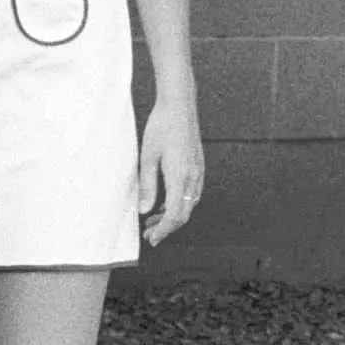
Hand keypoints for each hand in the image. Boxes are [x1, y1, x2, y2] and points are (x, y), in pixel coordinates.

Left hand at [137, 98, 205, 246]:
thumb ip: (147, 186)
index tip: (152, 238)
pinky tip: (165, 203)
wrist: (179, 106)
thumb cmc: (161, 127)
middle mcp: (193, 177)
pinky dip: (179, 203)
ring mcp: (198, 171)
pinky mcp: (198, 166)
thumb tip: (145, 210)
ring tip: (152, 220)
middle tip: (149, 235)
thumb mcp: (147, 157)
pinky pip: (191, 193)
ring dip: (172, 216)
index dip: (164, 230)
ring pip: (189, 204)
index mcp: (180, 176)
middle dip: (167, 227)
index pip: (176, 215)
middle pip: (184, 213)